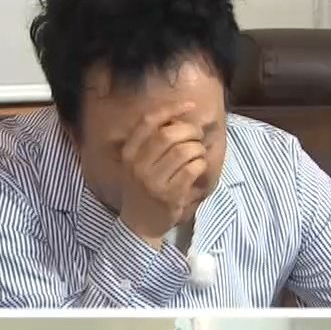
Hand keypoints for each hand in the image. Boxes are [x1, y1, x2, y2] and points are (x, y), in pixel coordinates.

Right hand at [117, 103, 209, 246]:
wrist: (139, 224)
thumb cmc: (144, 188)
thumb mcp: (139, 164)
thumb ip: (153, 142)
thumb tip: (180, 117)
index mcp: (129, 154)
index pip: (148, 122)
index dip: (171, 109)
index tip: (190, 105)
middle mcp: (138, 166)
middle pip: (169, 134)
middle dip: (190, 130)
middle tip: (198, 136)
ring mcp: (153, 181)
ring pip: (184, 151)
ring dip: (198, 149)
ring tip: (197, 155)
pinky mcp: (169, 195)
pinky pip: (193, 169)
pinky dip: (201, 164)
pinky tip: (199, 168)